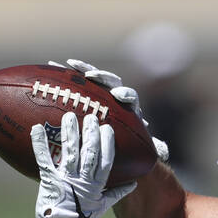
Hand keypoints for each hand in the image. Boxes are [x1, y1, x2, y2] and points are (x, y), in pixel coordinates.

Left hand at [31, 111, 135, 217]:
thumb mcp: (102, 206)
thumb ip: (117, 193)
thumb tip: (134, 184)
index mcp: (96, 185)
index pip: (105, 161)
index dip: (107, 144)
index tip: (108, 128)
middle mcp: (82, 181)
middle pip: (89, 153)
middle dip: (90, 133)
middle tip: (91, 116)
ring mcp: (65, 180)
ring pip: (70, 153)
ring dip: (70, 133)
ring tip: (69, 116)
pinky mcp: (48, 181)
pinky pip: (44, 159)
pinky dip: (40, 143)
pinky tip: (36, 128)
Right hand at [49, 59, 169, 161]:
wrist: (121, 139)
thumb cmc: (131, 145)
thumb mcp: (141, 148)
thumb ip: (154, 148)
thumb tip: (164, 152)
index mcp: (130, 108)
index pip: (130, 96)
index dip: (125, 94)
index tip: (119, 95)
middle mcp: (117, 96)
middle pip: (112, 82)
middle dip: (103, 77)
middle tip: (92, 76)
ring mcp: (102, 93)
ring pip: (94, 78)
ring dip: (83, 70)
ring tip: (69, 65)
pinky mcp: (89, 92)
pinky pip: (79, 81)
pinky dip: (68, 74)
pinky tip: (53, 68)